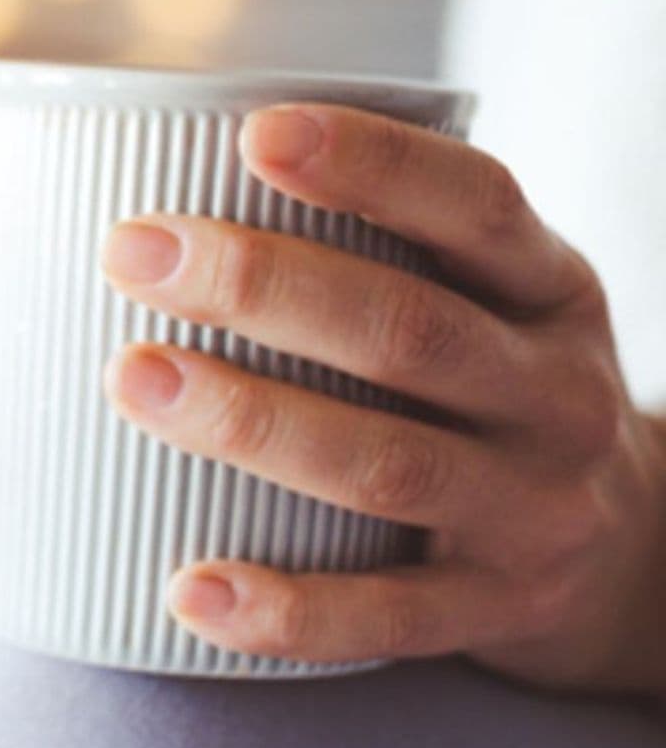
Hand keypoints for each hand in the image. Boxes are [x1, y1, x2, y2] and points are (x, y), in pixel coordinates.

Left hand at [100, 104, 665, 696]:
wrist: (632, 562)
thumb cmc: (488, 403)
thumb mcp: (481, 309)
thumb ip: (368, 258)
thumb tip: (144, 198)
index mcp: (547, 290)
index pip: (477, 206)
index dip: (372, 165)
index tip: (253, 132)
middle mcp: (555, 394)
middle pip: (409, 331)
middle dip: (264, 285)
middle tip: (133, 251)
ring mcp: (532, 509)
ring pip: (387, 465)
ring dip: (251, 422)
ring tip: (131, 377)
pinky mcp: (497, 611)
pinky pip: (385, 615)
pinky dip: (285, 608)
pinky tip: (188, 590)